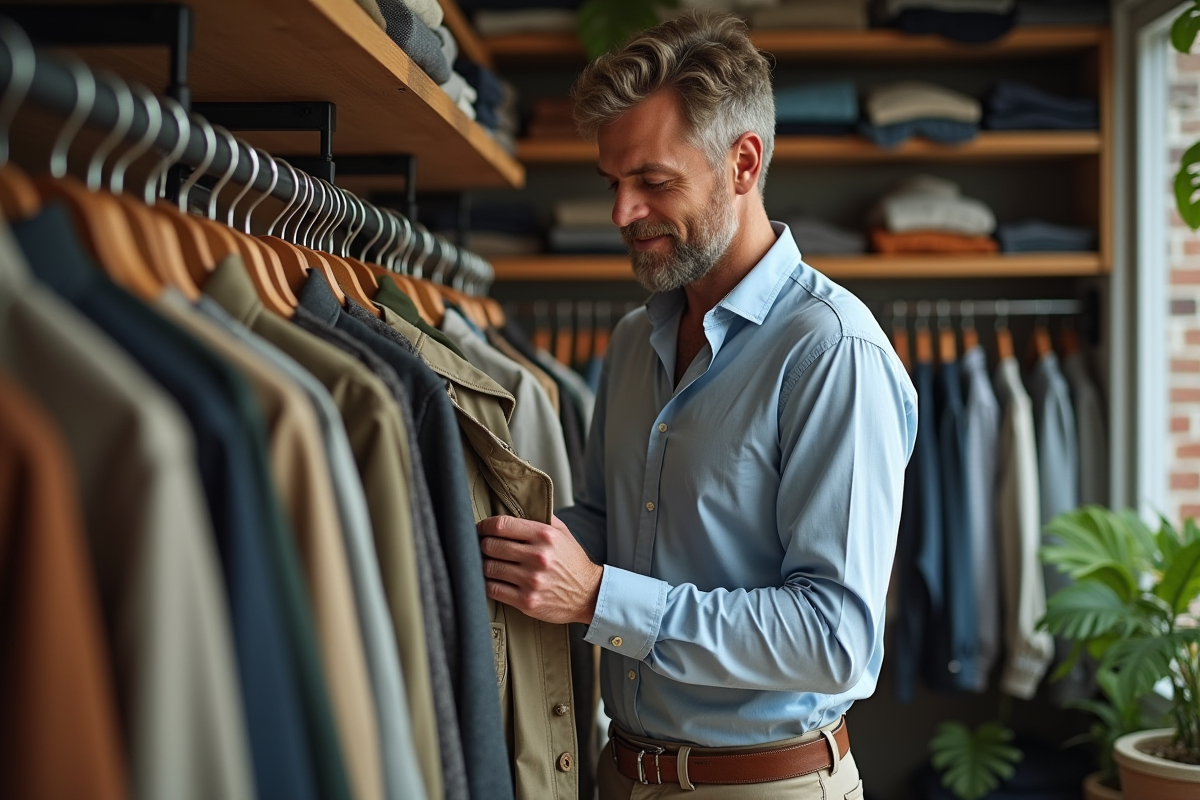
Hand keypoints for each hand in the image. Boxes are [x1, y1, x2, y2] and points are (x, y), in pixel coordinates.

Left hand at [477, 514, 602, 624]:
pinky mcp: (527, 600)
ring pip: (489, 568)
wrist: (589, 594)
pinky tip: (492, 579)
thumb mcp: (563, 532)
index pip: (502, 525)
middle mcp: (538, 557)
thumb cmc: (572, 562)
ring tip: (487, 562)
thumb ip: (541, 516)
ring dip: (484, 565)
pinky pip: (493, 589)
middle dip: (482, 545)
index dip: (484, 526)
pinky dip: (488, 583)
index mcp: (545, 535)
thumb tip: (517, 504)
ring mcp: (531, 580)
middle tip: (482, 546)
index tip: (481, 528)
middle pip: (491, 546)